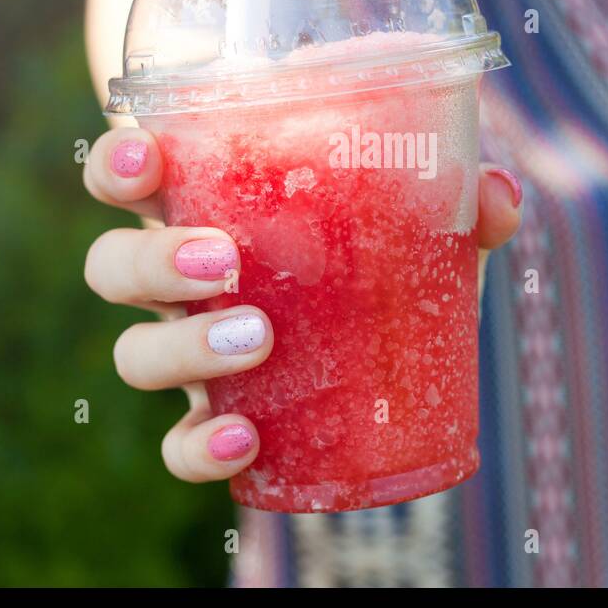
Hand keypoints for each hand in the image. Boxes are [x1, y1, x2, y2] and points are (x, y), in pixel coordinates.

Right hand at [82, 126, 522, 484]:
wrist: (377, 331)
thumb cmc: (371, 247)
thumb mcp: (410, 211)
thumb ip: (454, 195)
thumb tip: (494, 198)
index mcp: (208, 207)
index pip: (129, 177)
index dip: (117, 164)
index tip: (147, 158)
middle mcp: (181, 281)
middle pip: (113, 267)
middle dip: (152, 261)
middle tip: (225, 262)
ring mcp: (192, 353)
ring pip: (133, 355)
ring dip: (182, 348)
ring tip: (256, 338)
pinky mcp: (216, 418)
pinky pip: (178, 445)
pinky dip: (197, 449)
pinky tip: (242, 439)